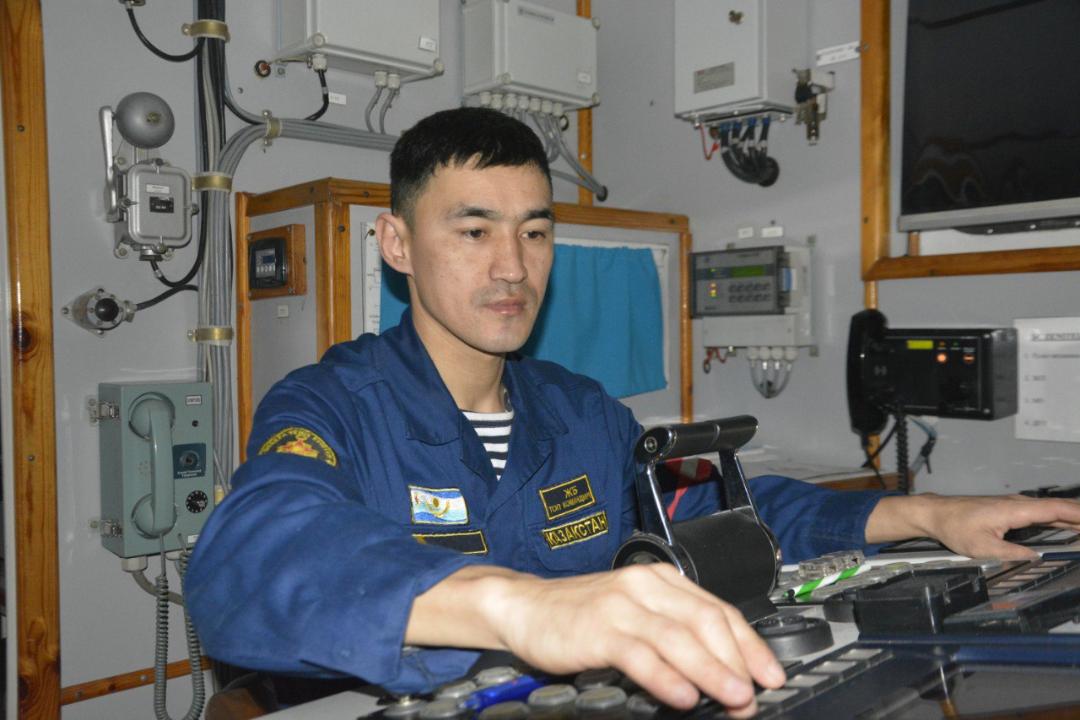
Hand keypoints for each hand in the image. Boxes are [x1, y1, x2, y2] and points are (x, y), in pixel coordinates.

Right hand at [485, 563, 784, 715]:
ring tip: (734, 698)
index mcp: (660, 580)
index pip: (718, 610)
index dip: (749, 645)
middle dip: (737, 661)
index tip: (771, 674)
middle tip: (754, 695)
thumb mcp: (634, 613)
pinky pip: (640, 653)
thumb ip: (673, 632)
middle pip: (705, 621)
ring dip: (712, 671)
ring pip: (678, 638)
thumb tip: (721, 668)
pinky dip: (666, 676)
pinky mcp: (597, 628)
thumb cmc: (581, 615)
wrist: (523, 607)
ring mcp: (620, 605)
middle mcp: (645, 586)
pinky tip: (684, 696)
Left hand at [868, 493, 1079, 559]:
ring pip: (1053, 510)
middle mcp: (1019, 504)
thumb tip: (1037, 559)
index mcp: (1015, 510)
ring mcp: (1016, 506)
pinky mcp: (1012, 511)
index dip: (1079, 517)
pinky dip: (1061, 520)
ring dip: (1074, 519)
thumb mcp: (981, 548)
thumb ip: (1011, 554)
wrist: (936, 514)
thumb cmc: (955, 528)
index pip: (1056, 510)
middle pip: (1060, 508)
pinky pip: (1043, 514)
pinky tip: (1071, 529)